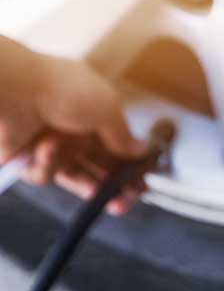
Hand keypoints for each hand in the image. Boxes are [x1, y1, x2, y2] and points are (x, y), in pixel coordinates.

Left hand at [0, 39, 145, 213]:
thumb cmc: (61, 89)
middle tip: (125, 201)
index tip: (142, 183)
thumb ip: (124, 136)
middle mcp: (73, 129)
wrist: (11, 90)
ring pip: (75, 174)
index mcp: (94, 112)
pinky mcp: (27, 158)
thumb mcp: (106, 109)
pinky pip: (45, 173)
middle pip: (99, 165)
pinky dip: (47, 165)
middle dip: (114, 185)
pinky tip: (46, 151)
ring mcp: (50, 144)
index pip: (118, 145)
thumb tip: (143, 150)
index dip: (131, 166)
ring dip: (87, 184)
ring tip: (100, 196)